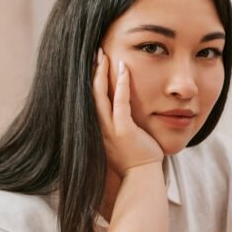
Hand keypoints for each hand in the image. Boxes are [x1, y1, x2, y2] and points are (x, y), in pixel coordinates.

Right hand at [92, 49, 162, 176]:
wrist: (142, 179)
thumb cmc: (136, 162)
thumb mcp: (122, 142)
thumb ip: (119, 128)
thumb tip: (123, 117)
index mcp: (98, 129)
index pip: (90, 100)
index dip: (90, 81)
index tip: (92, 65)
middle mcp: (99, 128)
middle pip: (90, 94)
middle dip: (91, 72)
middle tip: (94, 53)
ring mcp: (110, 129)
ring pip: (100, 95)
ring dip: (101, 73)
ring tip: (104, 54)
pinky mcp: (123, 131)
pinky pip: (120, 103)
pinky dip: (121, 84)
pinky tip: (123, 69)